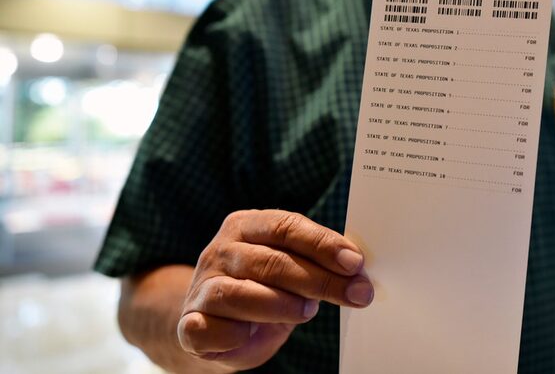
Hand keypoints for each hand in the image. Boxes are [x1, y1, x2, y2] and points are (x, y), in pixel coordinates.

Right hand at [177, 210, 372, 370]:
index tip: (355, 263)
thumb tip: (358, 269)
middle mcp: (219, 251)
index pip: (286, 227)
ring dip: (281, 305)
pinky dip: (236, 335)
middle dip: (319, 279)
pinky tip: (251, 334)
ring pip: (240, 294)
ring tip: (307, 312)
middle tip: (356, 294)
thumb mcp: (291, 267)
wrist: (214, 322)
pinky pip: (211, 328)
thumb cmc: (263, 288)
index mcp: (245, 226)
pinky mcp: (190, 324)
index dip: (323, 244)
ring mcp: (201, 287)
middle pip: (271, 261)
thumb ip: (317, 262)